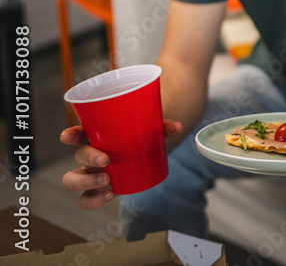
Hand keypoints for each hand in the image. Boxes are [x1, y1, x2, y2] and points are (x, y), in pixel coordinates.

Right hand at [60, 120, 181, 208]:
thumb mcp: (151, 130)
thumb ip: (162, 127)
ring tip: (107, 181)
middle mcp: (89, 155)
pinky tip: (108, 196)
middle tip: (106, 161)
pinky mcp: (97, 189)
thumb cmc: (140, 136)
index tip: (67, 136)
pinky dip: (94, 200)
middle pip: (78, 156)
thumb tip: (177, 128)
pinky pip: (85, 199)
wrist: (142, 152)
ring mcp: (91, 173)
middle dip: (89, 159)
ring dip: (86, 182)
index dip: (69, 135)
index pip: (77, 134)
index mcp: (95, 136)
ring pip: (72, 180)